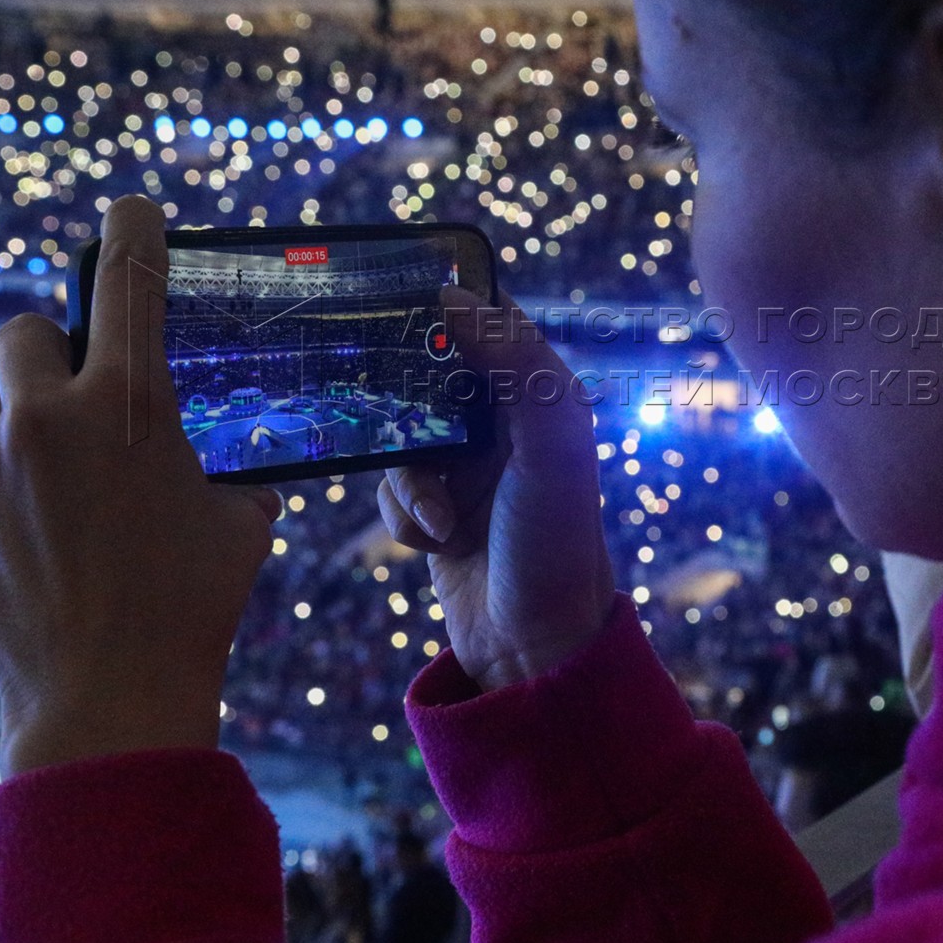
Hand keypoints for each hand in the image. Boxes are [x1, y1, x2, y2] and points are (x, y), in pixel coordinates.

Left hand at [0, 196, 281, 776]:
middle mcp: (45, 415)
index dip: (132, 232)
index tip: (131, 212)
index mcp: (129, 403)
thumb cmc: (190, 606)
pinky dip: (3, 481)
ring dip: (28, 423)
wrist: (105, 698)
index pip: (127, 280)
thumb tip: (222, 466)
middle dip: (55, 353)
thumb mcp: (236, 519)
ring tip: (65, 496)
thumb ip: (217, 466)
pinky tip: (38, 540)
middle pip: (27, 330)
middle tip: (86, 404)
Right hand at [379, 288, 614, 691]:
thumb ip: (512, 363)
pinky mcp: (437, 509)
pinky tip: (438, 543)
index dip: (448, 302)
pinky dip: (406, 516)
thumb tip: (452, 297)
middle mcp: (504, 423)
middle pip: (430, 374)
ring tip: (441, 518)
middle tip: (387, 407)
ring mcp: (468, 467)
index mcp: (541, 394)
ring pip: (401, 437)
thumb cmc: (555, 542)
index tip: (399, 294)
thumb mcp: (548, 442)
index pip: (489, 320)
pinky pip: (392, 488)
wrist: (536, 647)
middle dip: (406, 399)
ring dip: (411, 480)